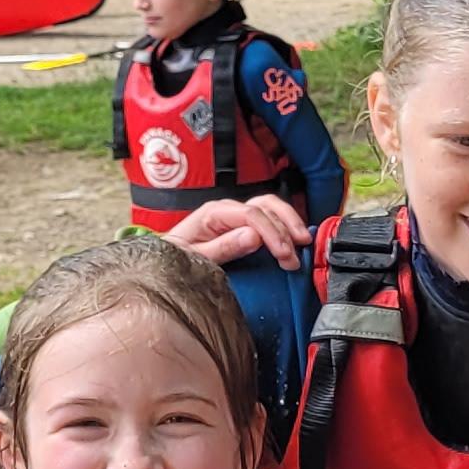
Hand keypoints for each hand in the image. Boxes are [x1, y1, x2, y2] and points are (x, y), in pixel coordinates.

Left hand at [161, 194, 312, 268]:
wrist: (164, 262)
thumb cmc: (175, 259)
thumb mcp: (195, 258)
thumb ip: (223, 248)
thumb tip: (253, 236)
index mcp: (214, 213)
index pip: (251, 215)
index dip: (272, 233)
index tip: (284, 254)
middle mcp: (228, 210)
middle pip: (266, 206)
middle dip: (285, 227)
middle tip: (296, 252)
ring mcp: (236, 216)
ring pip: (271, 208)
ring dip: (290, 222)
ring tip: (304, 242)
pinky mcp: (243, 225)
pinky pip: (269, 218)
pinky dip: (285, 225)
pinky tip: (295, 238)